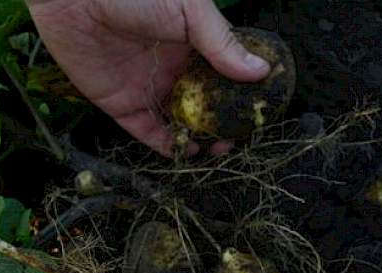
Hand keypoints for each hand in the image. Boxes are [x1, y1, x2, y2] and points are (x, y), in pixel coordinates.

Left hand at [27, 0, 270, 156]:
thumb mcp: (189, 10)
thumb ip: (222, 43)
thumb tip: (259, 71)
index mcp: (191, 43)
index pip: (222, 73)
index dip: (240, 93)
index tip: (256, 110)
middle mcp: (171, 67)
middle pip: (202, 103)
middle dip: (221, 122)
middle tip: (239, 135)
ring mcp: (148, 87)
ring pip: (178, 121)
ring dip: (198, 137)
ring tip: (217, 148)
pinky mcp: (122, 105)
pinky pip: (148, 132)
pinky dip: (167, 145)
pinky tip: (186, 150)